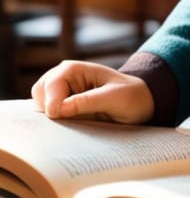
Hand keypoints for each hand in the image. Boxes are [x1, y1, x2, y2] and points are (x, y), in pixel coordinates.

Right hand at [31, 60, 154, 123]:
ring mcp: (62, 93)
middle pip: (39, 94)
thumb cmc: (131, 96)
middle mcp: (64, 78)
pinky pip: (48, 116)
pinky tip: (69, 128)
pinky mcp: (63, 107)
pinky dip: (53, 123)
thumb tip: (59, 109)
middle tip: (68, 121)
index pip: (50, 85)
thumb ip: (88, 101)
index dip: (52, 103)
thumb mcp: (115, 99)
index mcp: (74, 69)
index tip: (60, 115)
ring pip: (40, 106)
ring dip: (50, 117)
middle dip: (48, 109)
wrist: (141, 103)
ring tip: (72, 124)